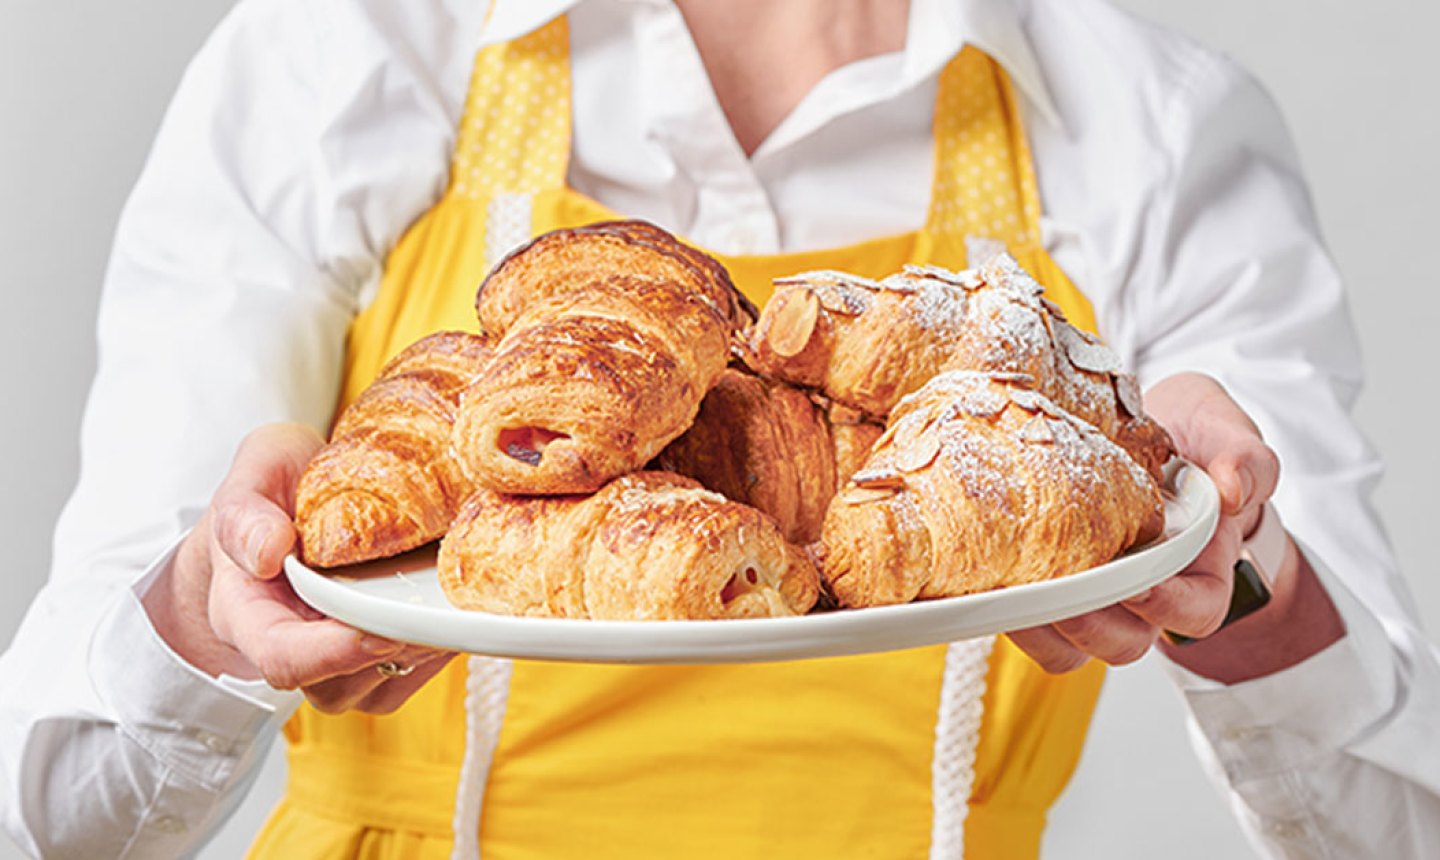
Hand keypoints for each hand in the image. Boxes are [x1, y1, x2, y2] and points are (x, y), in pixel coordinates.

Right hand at [143, 423, 454, 713]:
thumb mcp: (256, 470)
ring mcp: (334, 659)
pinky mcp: (374, 659)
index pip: (280, 657)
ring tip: (442, 597)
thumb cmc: (277, 485)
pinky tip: (447, 603)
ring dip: (419, 650)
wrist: (309, 485)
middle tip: (430, 605)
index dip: (330, 656)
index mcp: (246, 611)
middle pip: (335, 686)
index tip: (378, 633)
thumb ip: (244, 512)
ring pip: (378, 688)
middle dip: (389, 651)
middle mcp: (291, 644)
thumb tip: (268, 553)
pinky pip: (409, 676)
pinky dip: (438, 646)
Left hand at [1006, 373, 1278, 672]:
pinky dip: (1006, 607)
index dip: (1167, 608)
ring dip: (1041, 627)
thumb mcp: (1226, 430)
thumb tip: (1234, 490)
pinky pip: (1028, 619)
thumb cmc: (1191, 435)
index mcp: (1198, 569)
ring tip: (1013, 591)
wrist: (1141, 424)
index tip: (1137, 584)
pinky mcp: (1048, 577)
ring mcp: (1095, 590)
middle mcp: (1145, 590)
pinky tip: (984, 577)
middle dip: (1092, 626)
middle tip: (1060, 591)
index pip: (1195, 614)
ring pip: (1070, 644)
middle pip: (1125, 643)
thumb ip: (1246, 457)